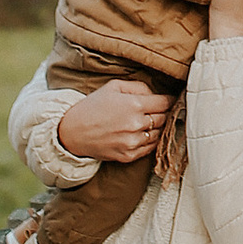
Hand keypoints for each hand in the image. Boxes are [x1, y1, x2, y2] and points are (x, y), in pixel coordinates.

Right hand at [54, 78, 173, 164]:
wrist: (72, 132)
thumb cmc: (92, 107)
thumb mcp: (113, 87)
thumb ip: (138, 87)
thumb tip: (155, 94)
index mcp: (134, 105)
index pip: (164, 103)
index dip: (169, 100)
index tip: (170, 100)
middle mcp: (136, 125)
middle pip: (163, 118)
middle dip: (163, 113)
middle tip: (159, 110)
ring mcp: (132, 142)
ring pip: (159, 134)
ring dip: (157, 128)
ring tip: (149, 122)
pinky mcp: (128, 156)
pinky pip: (150, 148)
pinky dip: (150, 141)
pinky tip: (142, 134)